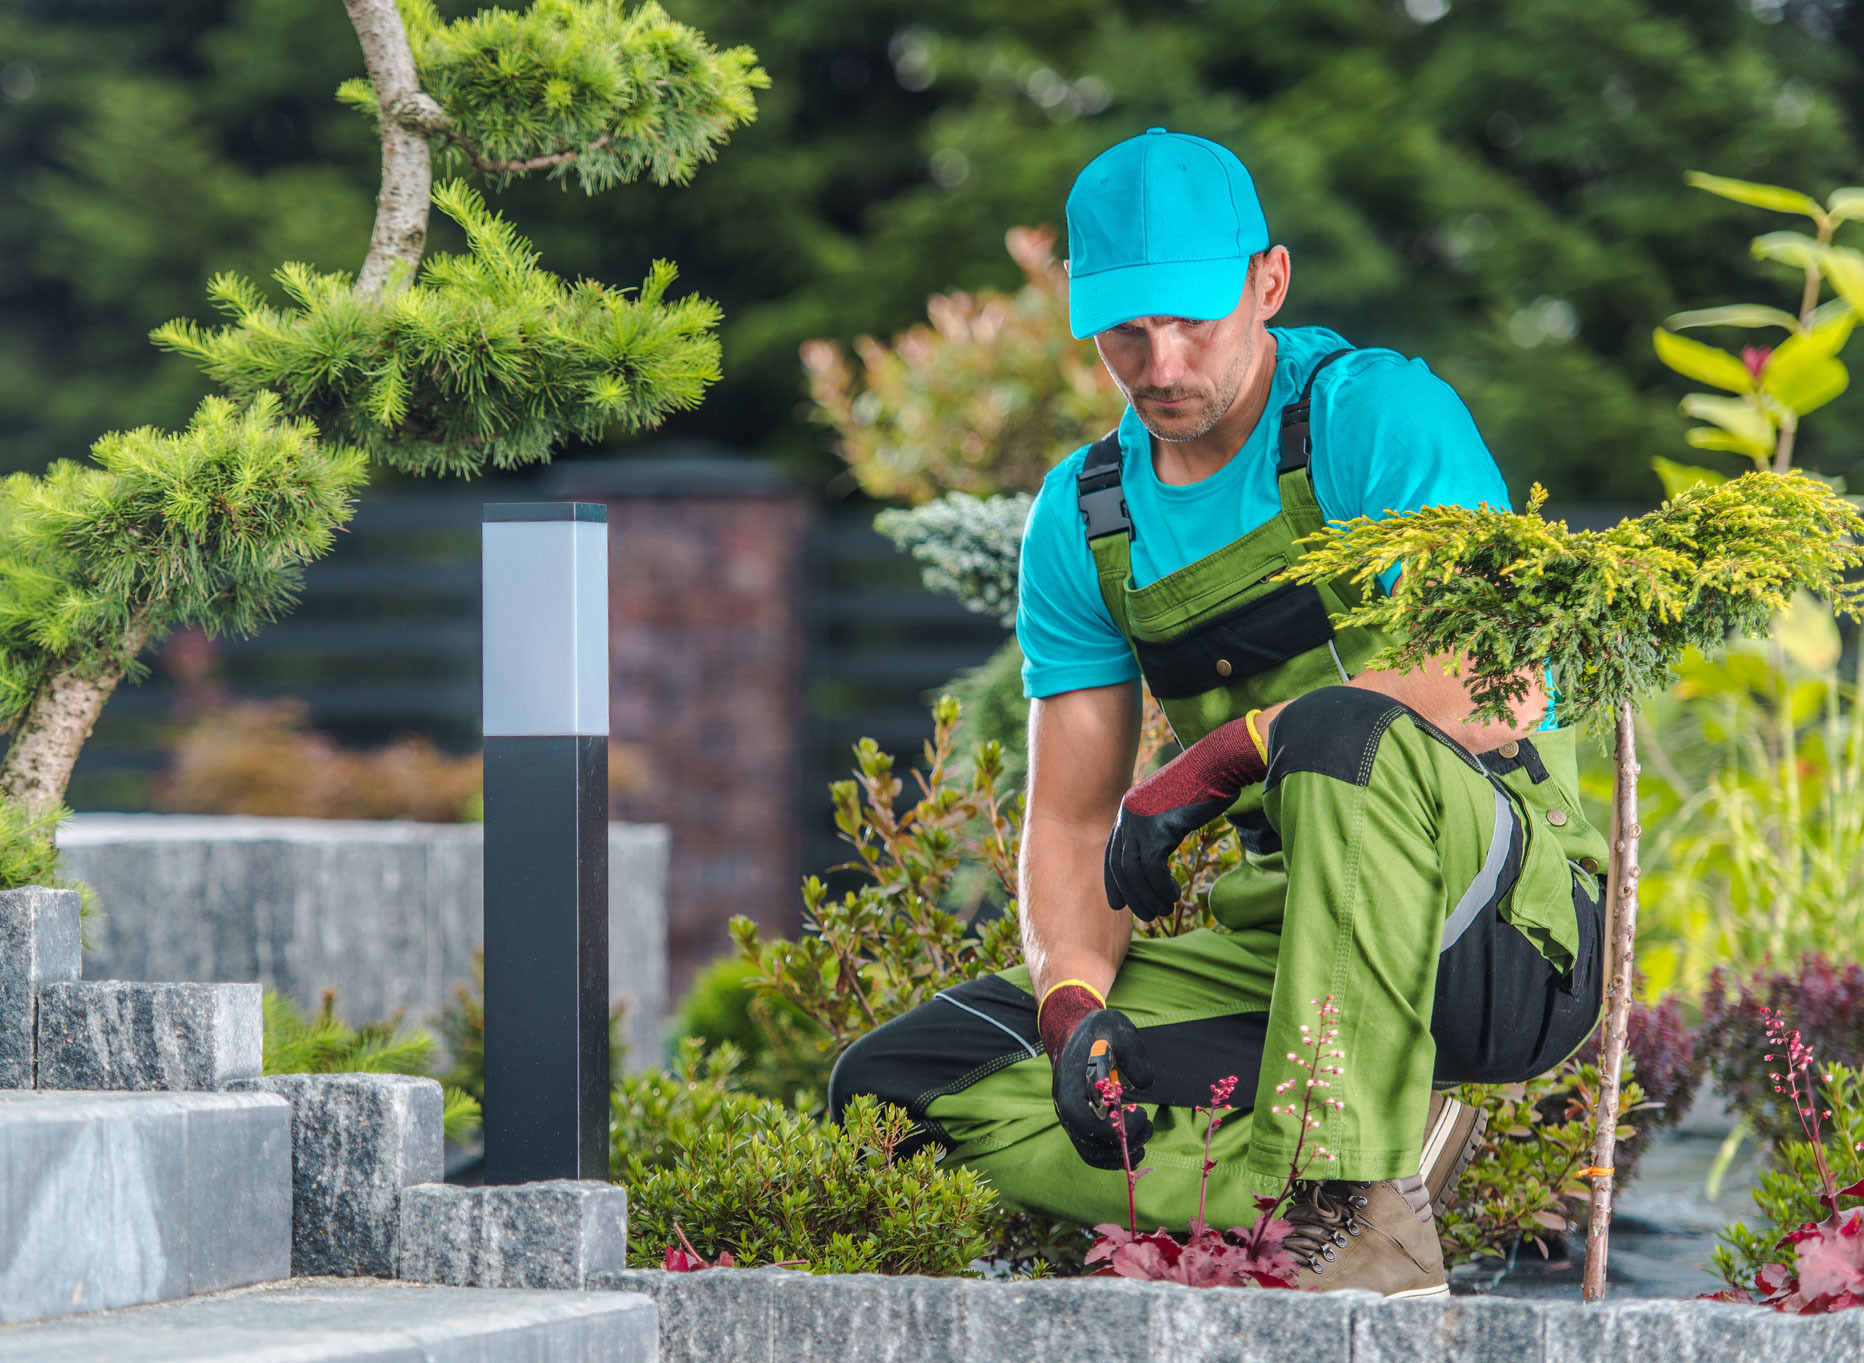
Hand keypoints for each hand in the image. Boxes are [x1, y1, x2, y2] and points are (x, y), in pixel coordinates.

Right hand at [1038, 982, 1155, 1168]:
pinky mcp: (1080, 1124)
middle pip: (1090, 1143)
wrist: (1079, 1033)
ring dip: (1120, 1154)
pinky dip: (1112, 1157)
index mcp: (1069, 1087)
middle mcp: (1064, 1108)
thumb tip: (1143, 1085)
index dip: (1115, 1128)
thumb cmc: (1099, 1031)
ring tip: (1144, 1138)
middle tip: (1149, 1126)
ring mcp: (1070, 1118)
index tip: (1142, 1114)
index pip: (1085, 1122)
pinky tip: (1133, 1148)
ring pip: (1091, 1153)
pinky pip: (1092, 1151)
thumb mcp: (1117, 1028)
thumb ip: (1133, 1052)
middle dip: (1124, 1142)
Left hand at [1104, 711, 1268, 920]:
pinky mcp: (1159, 827)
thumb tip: (1155, 853)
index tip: (1118, 904)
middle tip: (1147, 915)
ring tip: (1164, 909)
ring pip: (1134, 872)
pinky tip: (1173, 895)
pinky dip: (1162, 888)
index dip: (1114, 881)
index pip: (1112, 853)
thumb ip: (1157, 826)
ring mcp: (1141, 819)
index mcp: (1128, 808)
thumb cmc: (1202, 785)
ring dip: (1148, 896)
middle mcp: (1128, 813)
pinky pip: (1153, 869)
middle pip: (1120, 866)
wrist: (1217, 765)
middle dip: (1132, 895)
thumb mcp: (1170, 805)